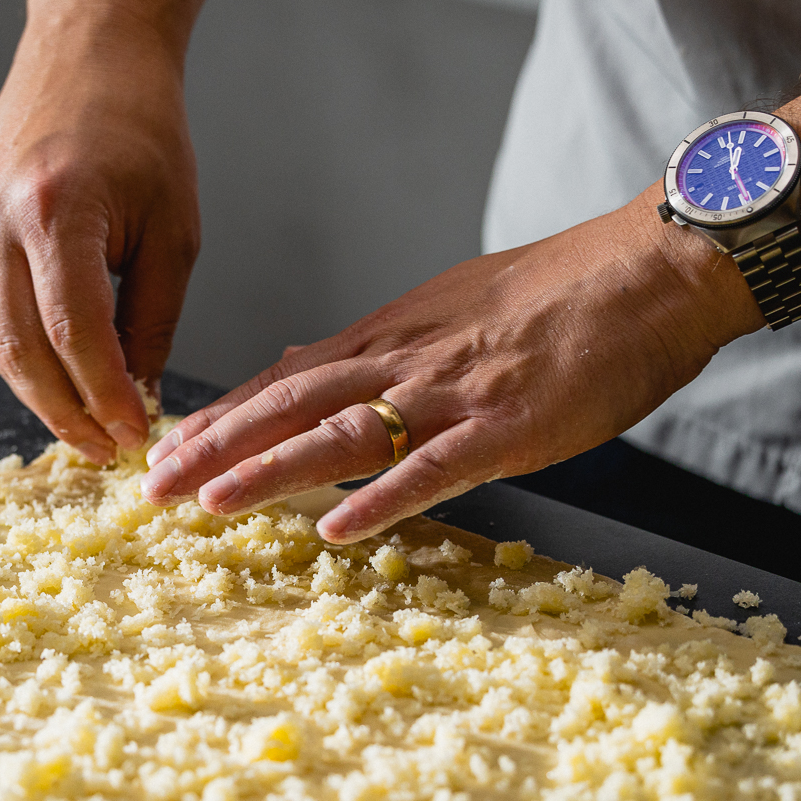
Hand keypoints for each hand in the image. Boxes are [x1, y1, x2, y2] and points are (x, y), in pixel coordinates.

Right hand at [0, 0, 214, 462]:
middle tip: (105, 450)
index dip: (105, 396)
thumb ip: (152, 319)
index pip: (74, 333)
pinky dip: (23, 358)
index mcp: (56, 211)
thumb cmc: (144, 129)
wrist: (89, 52)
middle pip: (21, 350)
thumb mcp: (173, 231)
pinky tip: (58, 383)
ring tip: (84, 430)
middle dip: (65, 413)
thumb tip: (139, 393)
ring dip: (40, 396)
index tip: (135, 433)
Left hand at [140, 191, 764, 543]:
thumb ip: (369, 346)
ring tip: (208, 502)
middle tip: (151, 486)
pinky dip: (383, 500)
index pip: (284, 380)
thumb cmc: (555, 295)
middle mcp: (403, 361)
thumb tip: (298, 363)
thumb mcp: (441, 308)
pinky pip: (435, 469)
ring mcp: (453, 394)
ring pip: (343, 433)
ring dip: (271, 469)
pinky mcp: (508, 428)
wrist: (649, 269)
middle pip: (290, 405)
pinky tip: (337, 531)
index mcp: (387, 337)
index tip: (165, 447)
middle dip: (215, 445)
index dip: (221, 417)